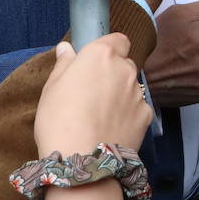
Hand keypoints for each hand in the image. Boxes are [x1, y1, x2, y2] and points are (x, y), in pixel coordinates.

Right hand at [34, 34, 150, 155]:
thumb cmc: (59, 119)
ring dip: (121, 95)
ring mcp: (138, 92)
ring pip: (132, 87)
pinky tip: (112, 129)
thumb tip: (66, 48)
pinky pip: (137, 108)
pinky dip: (129, 115)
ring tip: (101, 116)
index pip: (118, 39)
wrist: (82, 160)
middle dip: (113, 74)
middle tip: (93, 94)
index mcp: (102, 54)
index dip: (109, 49)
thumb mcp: (51, 88)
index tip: (95, 63)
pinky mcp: (146, 115)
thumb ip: (64, 64)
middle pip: (124, 64)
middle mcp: (125, 68)